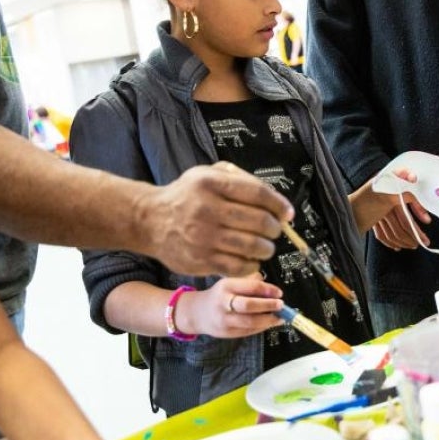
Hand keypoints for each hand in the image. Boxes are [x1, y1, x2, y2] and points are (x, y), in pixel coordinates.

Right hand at [138, 162, 291, 276]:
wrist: (150, 220)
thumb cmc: (187, 195)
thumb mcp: (207, 173)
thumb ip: (240, 179)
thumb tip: (276, 201)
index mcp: (211, 182)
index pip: (258, 193)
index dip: (279, 204)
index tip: (287, 213)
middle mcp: (207, 208)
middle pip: (259, 221)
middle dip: (274, 228)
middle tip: (274, 231)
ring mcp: (203, 236)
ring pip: (252, 246)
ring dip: (267, 248)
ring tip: (265, 246)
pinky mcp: (201, 259)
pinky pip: (238, 266)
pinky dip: (252, 264)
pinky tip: (251, 259)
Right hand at [174, 276, 283, 338]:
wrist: (197, 313)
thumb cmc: (219, 295)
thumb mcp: (230, 284)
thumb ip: (249, 284)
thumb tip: (271, 289)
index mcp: (226, 286)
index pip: (250, 287)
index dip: (268, 290)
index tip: (279, 292)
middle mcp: (224, 303)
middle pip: (249, 306)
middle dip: (268, 305)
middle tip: (281, 305)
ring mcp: (225, 320)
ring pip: (250, 322)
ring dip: (268, 320)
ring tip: (280, 317)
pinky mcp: (227, 333)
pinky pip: (248, 331)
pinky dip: (261, 327)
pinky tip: (270, 323)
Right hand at [370, 169, 431, 249]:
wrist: (375, 180)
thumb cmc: (395, 179)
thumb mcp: (409, 180)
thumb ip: (424, 188)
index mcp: (394, 200)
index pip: (407, 218)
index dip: (418, 226)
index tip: (428, 224)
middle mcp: (385, 209)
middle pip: (400, 229)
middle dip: (414, 237)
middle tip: (424, 242)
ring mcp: (378, 215)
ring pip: (391, 234)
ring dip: (403, 242)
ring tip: (414, 244)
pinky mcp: (373, 218)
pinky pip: (380, 235)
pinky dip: (389, 243)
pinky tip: (398, 246)